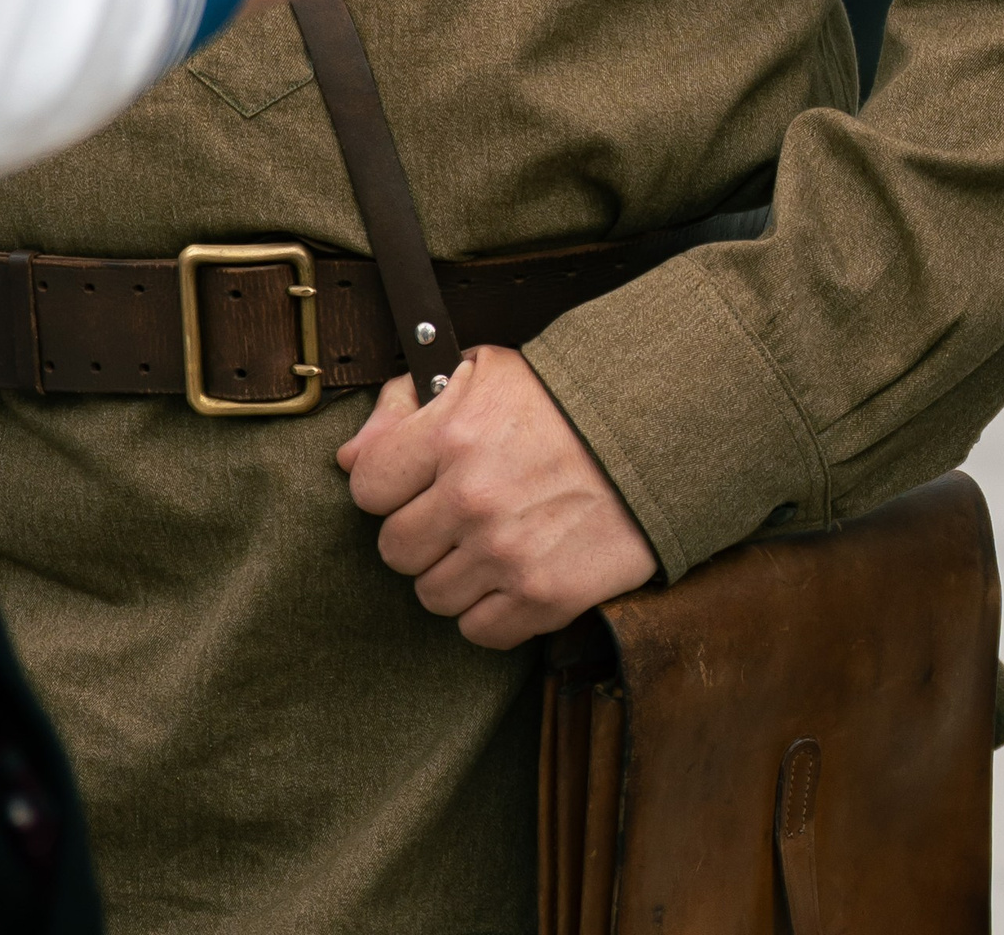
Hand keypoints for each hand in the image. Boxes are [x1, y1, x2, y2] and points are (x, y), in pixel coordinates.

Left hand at [335, 347, 654, 647]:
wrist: (654, 432)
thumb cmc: (561, 398)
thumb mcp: (478, 371)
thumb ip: (404, 405)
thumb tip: (348, 458)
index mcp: (450, 436)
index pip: (367, 488)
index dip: (386, 485)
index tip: (410, 482)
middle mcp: (472, 500)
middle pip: (394, 549)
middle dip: (418, 531)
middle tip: (450, 515)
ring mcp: (508, 554)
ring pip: (432, 595)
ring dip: (452, 573)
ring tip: (484, 543)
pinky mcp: (546, 598)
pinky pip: (479, 632)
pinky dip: (487, 612)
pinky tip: (507, 577)